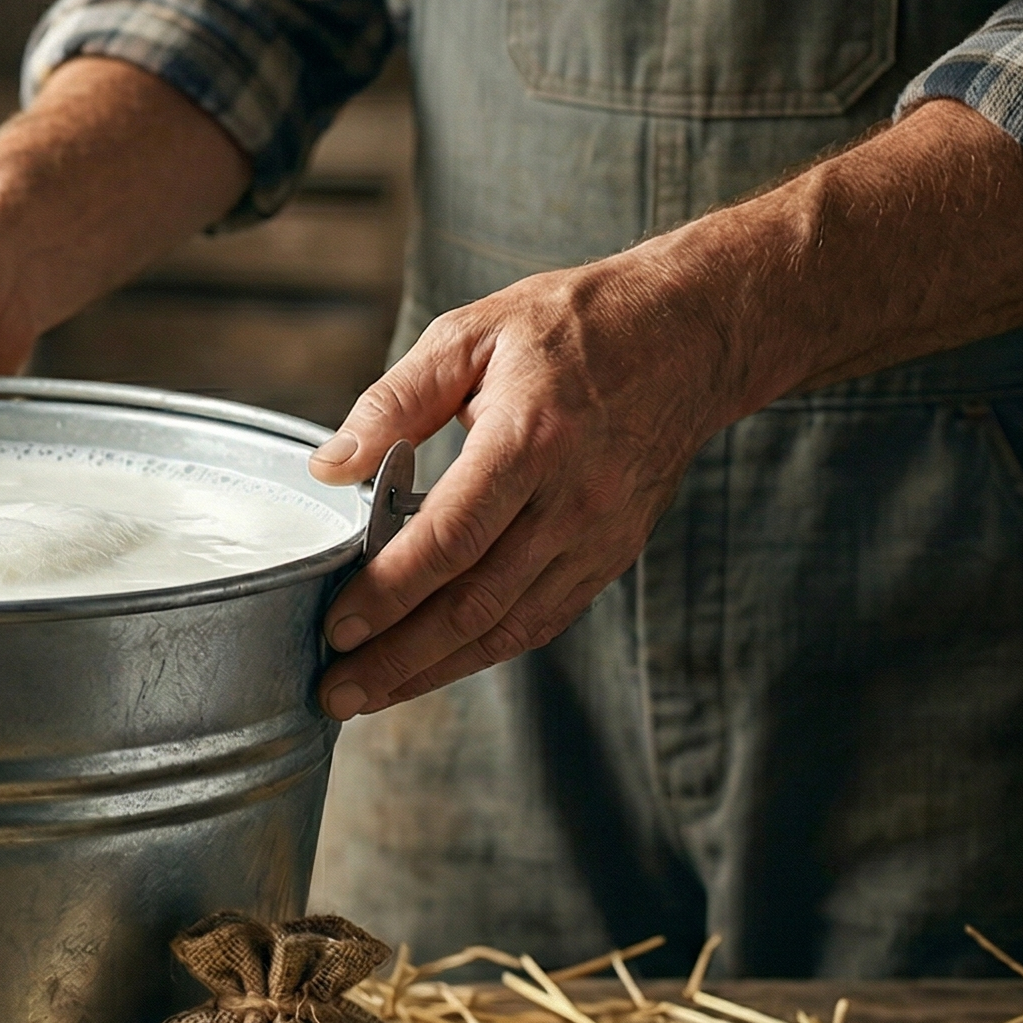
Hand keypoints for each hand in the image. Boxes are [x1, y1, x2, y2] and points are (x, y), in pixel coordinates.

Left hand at [307, 256, 740, 719]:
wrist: (693, 334)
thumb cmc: (573, 327)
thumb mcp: (471, 335)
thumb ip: (392, 402)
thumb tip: (329, 467)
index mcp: (530, 441)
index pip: (449, 540)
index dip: (388, 593)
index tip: (336, 629)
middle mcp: (572, 502)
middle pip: (474, 604)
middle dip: (397, 659)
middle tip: (332, 692)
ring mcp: (599, 536)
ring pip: (509, 627)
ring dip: (433, 671)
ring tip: (368, 696)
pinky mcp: (612, 553)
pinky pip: (542, 619)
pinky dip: (484, 652)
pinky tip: (433, 667)